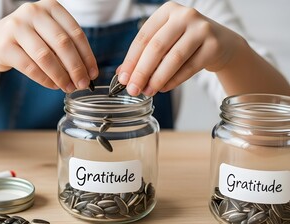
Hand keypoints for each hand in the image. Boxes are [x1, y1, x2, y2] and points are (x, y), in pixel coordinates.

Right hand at [0, 0, 97, 92]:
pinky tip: (53, 86)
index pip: (75, 32)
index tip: (93, 73)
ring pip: (46, 57)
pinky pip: (30, 67)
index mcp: (50, 6)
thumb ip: (65, 47)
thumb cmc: (27, 40)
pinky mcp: (4, 45)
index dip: (87, 55)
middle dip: (76, 68)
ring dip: (61, 76)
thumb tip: (87, 72)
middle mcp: (33, 12)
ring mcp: (16, 26)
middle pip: (62, 44)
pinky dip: (44, 79)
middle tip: (83, 84)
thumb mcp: (47, 34)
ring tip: (68, 88)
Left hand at [118, 1, 241, 95]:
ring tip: (148, 91)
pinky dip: (174, 81)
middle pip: (156, 47)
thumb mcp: (165, 41)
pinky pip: (189, 68)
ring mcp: (201, 29)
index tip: (122, 79)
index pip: (143, 37)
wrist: (221, 43)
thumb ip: (144, 54)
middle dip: (141, 72)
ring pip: (173, 58)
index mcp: (167, 11)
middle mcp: (185, 15)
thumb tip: (122, 74)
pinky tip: (163, 88)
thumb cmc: (186, 42)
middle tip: (133, 89)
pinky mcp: (214, 45)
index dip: (131, 60)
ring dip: (157, 78)